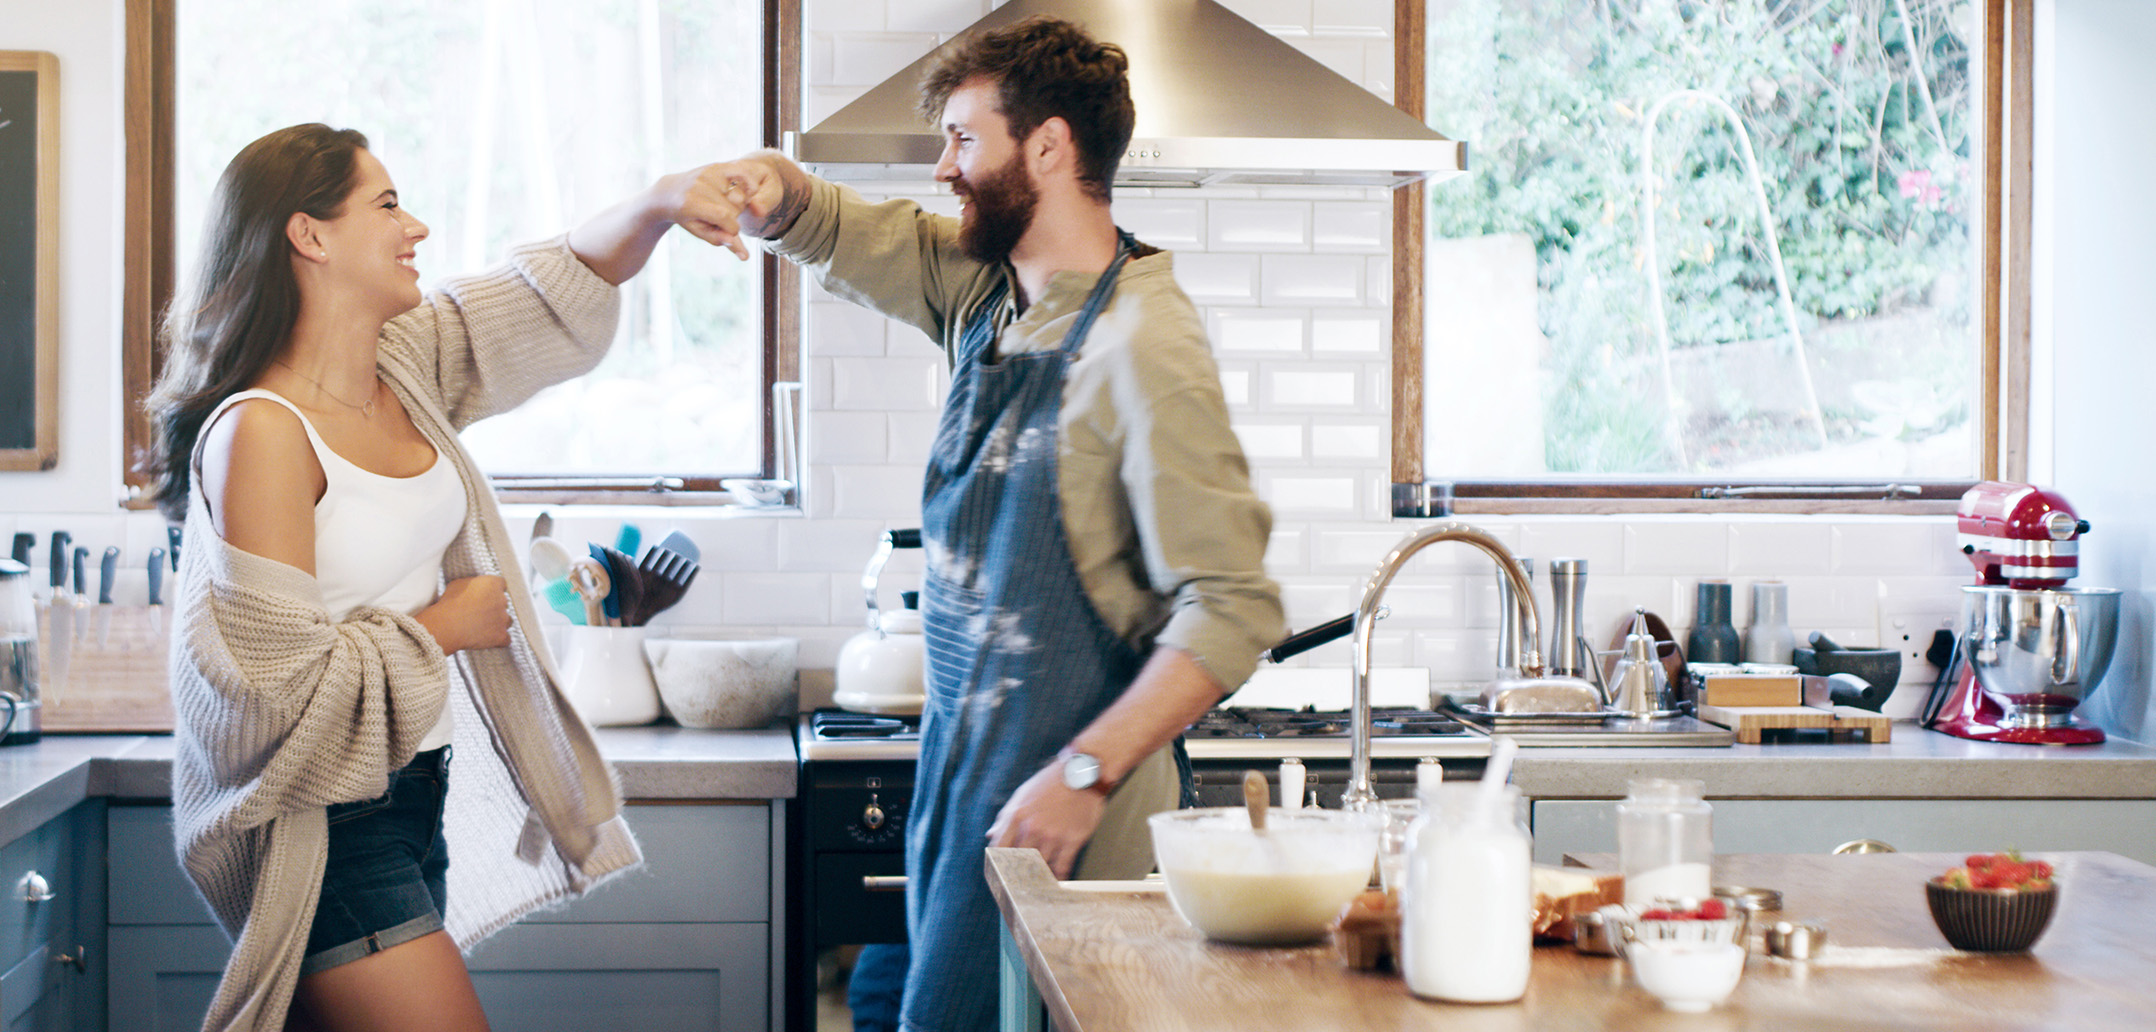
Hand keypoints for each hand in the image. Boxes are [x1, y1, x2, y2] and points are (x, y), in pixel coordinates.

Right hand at [414, 575, 512, 654]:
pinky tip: (487, 639)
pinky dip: (498, 640)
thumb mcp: (458, 584)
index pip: (501, 585)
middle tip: (479, 614)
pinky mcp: (501, 635)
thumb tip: (476, 587)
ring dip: (497, 624)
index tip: (485, 597)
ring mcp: (503, 619)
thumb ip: (474, 584)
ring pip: (507, 621)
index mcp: (493, 584)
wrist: (445, 626)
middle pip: (504, 603)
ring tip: (481, 627)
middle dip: (494, 608)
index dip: (492, 591)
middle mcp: (502, 600)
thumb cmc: (448, 604)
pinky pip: (506, 638)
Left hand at [657, 152, 802, 259]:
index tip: (731, 232)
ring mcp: (708, 173)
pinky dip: (749, 183)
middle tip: (719, 216)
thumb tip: (744, 255)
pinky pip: (742, 173)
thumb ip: (719, 239)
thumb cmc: (686, 216)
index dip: (732, 228)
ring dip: (737, 204)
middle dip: (733, 216)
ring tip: (723, 204)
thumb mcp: (698, 230)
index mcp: (691, 203)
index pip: (723, 216)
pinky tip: (751, 191)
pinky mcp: (716, 165)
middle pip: (733, 207)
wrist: (670, 191)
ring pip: (739, 195)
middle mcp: (699, 185)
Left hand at [987, 761, 1106, 879]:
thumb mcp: (1022, 795)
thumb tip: (991, 835)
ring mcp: (1053, 835)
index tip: (999, 872)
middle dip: (1018, 874)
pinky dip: (1059, 876)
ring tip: (1037, 883)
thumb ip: (1005, 817)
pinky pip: (1063, 866)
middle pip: (1019, 862)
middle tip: (1019, 883)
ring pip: (1041, 866)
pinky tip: (1057, 880)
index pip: (999, 848)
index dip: (997, 863)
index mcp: (1017, 816)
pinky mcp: (1072, 840)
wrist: (1081, 774)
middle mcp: (1033, 828)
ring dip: (1039, 876)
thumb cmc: (1050, 783)